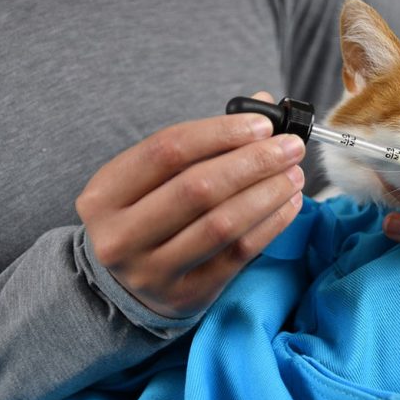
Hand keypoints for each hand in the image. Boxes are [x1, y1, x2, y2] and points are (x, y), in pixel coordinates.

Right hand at [76, 92, 304, 317]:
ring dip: (268, 193)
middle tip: (290, 148)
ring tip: (294, 175)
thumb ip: (203, 142)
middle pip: (199, 187)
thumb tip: (263, 105)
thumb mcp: (153, 179)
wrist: (126, 285)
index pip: (167, 150)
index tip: (263, 125)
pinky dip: (271, 224)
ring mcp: (152, 271)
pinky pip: (239, 253)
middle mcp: (121, 235)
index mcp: (105, 194)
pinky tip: (289, 204)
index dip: (220, 132)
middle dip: (254, 162)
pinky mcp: (188, 294)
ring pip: (222, 223)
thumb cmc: (147, 215)